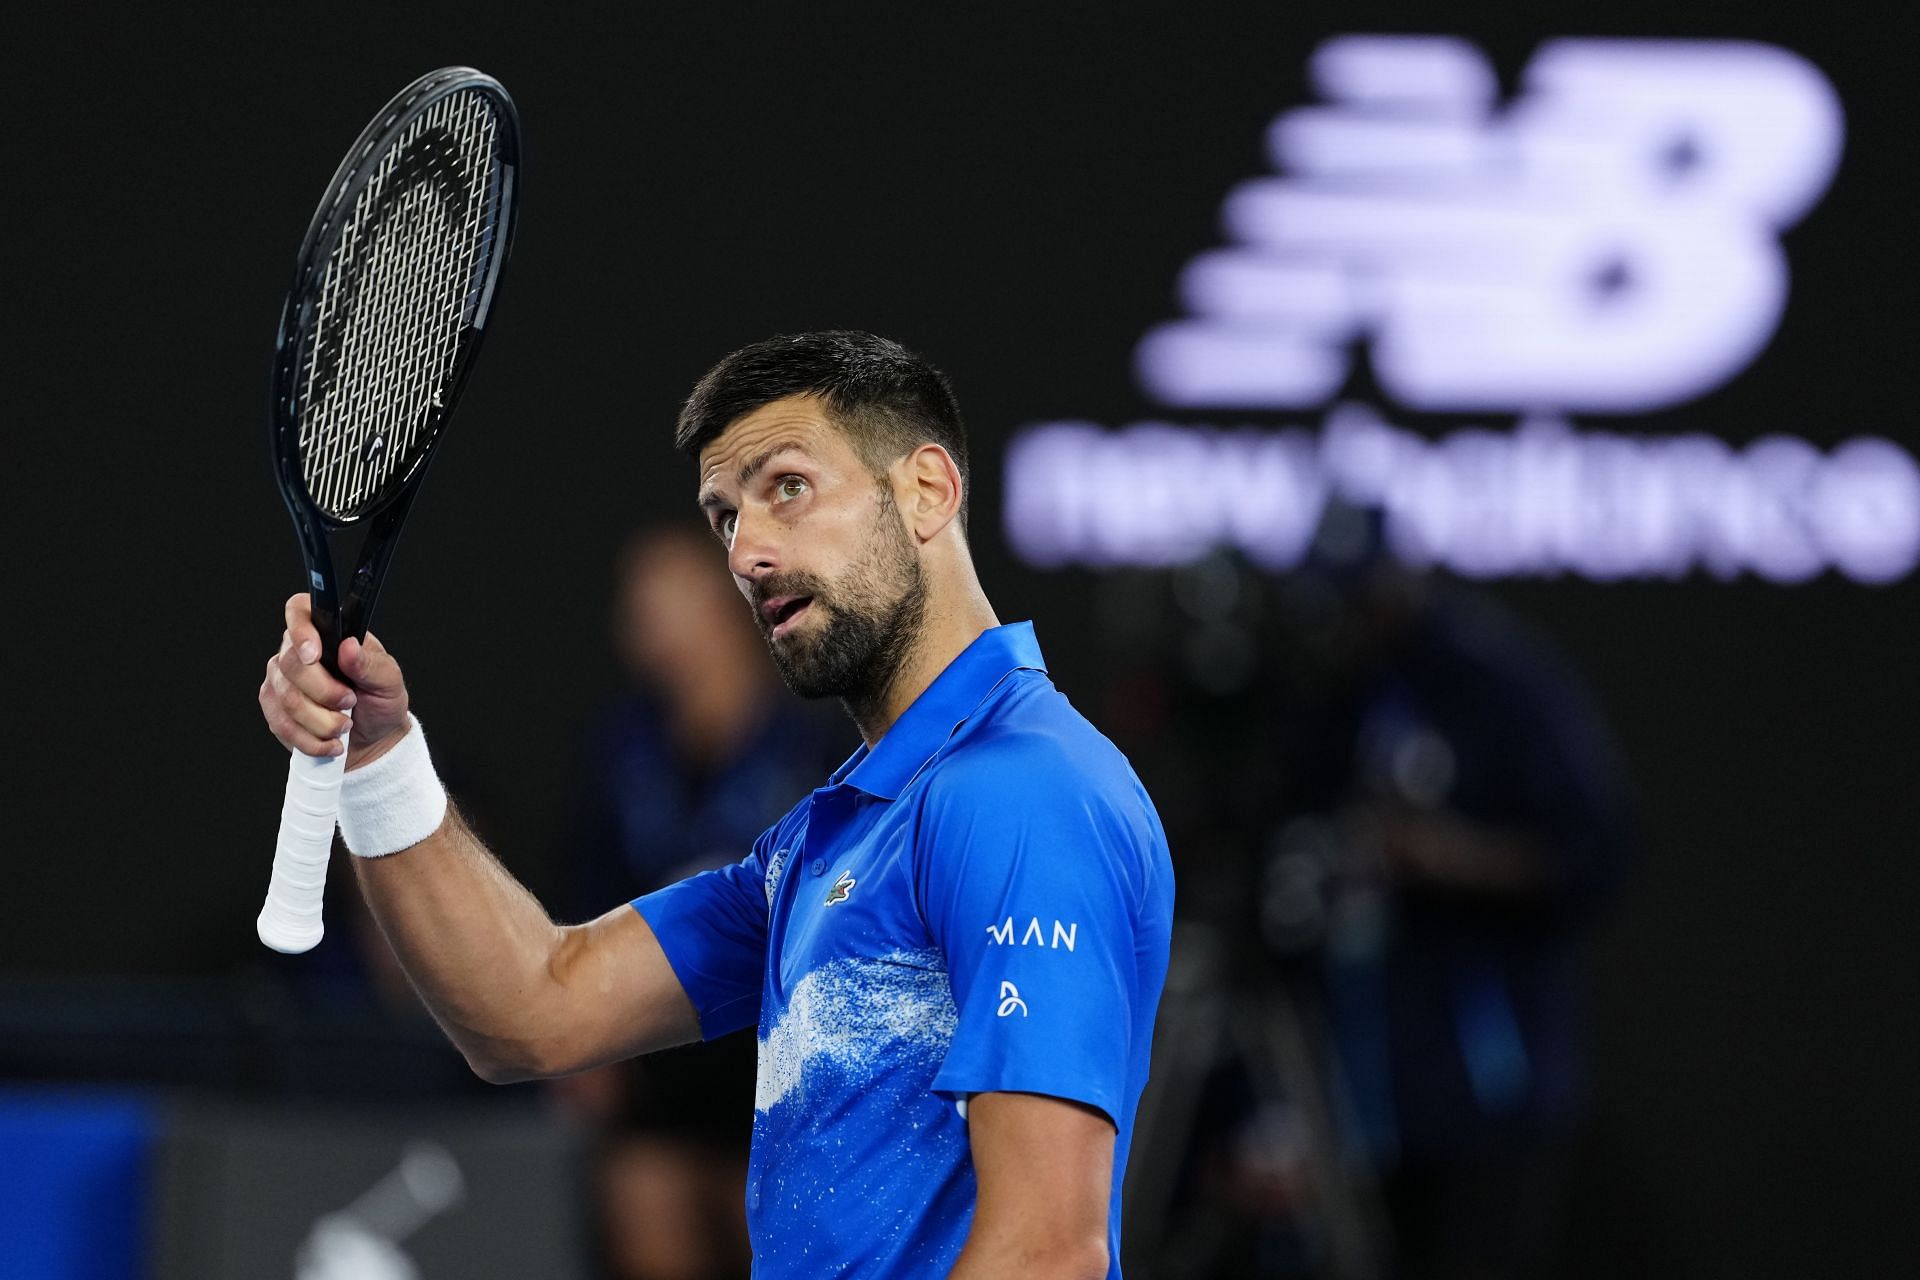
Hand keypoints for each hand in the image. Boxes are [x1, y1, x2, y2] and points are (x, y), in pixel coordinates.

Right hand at [259, 593, 411, 769]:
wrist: (373, 739)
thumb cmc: (380, 702)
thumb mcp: (389, 682)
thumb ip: (370, 664)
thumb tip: (348, 646)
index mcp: (327, 633)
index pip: (299, 611)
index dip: (300, 630)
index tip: (314, 655)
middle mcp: (297, 651)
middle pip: (291, 664)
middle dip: (324, 692)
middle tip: (350, 702)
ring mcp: (281, 680)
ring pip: (286, 699)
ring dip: (321, 720)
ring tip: (345, 725)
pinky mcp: (274, 709)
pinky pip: (282, 724)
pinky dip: (311, 739)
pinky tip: (330, 742)